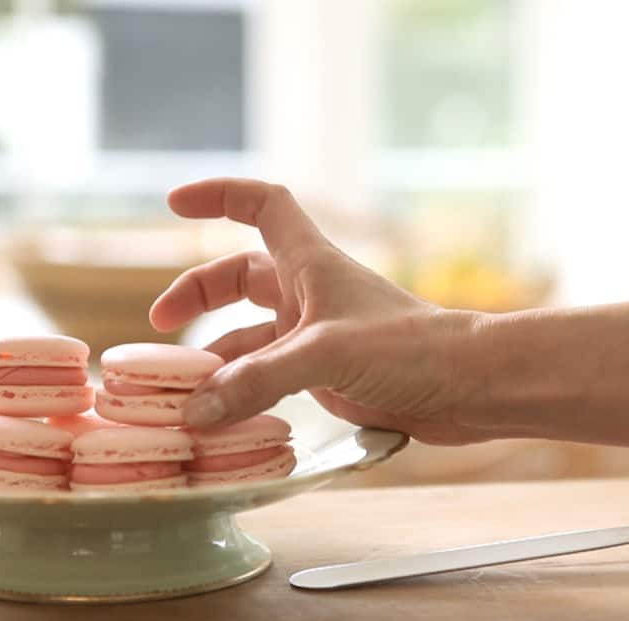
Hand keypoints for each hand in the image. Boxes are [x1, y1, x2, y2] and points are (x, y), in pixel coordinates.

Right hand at [149, 178, 482, 443]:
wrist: (468, 387)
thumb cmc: (410, 349)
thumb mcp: (325, 356)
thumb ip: (257, 381)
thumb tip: (195, 409)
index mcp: (311, 263)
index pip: (262, 205)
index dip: (219, 195)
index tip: (175, 204)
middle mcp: (311, 294)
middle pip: (240, 276)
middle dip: (197, 295)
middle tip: (160, 329)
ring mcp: (318, 336)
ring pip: (251, 335)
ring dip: (216, 357)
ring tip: (182, 389)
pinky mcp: (329, 376)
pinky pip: (270, 377)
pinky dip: (243, 392)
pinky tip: (223, 417)